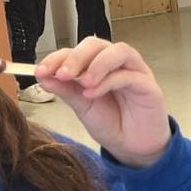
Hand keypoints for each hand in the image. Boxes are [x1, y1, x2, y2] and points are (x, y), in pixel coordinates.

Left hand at [36, 39, 169, 168]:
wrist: (132, 146)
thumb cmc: (111, 123)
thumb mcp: (82, 107)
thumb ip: (66, 90)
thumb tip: (44, 77)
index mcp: (97, 65)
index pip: (76, 51)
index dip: (57, 58)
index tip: (42, 71)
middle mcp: (116, 64)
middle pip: (97, 44)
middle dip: (77, 57)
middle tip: (63, 74)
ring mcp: (134, 72)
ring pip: (119, 51)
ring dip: (97, 64)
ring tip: (83, 82)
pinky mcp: (149, 86)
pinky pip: (129, 75)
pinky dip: (109, 81)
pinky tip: (93, 94)